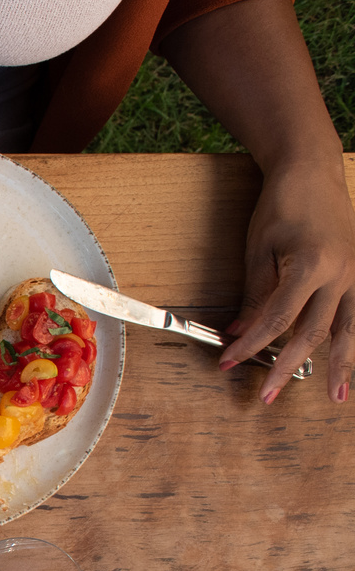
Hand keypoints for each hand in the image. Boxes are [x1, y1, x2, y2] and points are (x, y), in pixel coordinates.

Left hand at [221, 156, 354, 403]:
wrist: (312, 172)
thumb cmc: (281, 206)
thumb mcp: (258, 250)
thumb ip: (254, 295)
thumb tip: (239, 333)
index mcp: (310, 266)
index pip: (277, 319)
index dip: (252, 345)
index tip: (228, 362)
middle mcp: (341, 273)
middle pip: (313, 332)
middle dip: (288, 367)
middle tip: (268, 398)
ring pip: (350, 329)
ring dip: (342, 366)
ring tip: (336, 397)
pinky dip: (354, 339)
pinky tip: (350, 364)